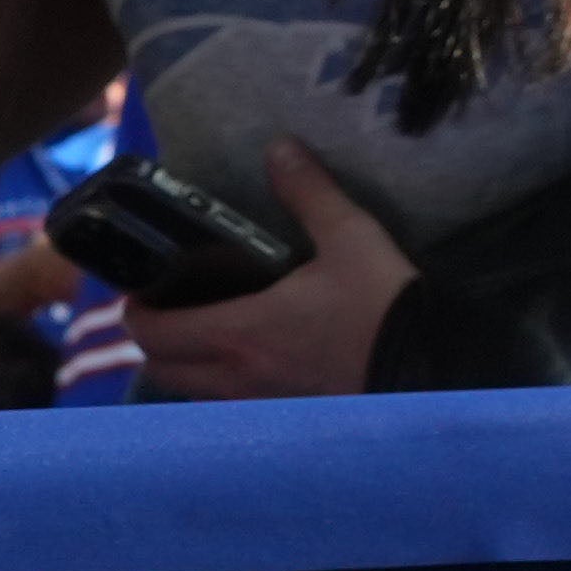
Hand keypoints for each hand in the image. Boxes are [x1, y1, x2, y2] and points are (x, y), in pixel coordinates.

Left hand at [108, 135, 416, 399]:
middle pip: (162, 370)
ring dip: (187, 365)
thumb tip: (280, 149)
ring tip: (209, 328)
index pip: (152, 335)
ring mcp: (262, 407)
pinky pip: (233, 407)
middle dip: (155, 340)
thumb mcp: (351, 237)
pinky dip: (224, 384)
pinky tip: (254, 357)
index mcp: (239, 333)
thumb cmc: (386, 308)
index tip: (143, 289)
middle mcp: (237, 379)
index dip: (136, 312)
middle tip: (171, 306)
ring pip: (195, 394)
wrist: (435, 372)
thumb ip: (308, 193)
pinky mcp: (289, 421)